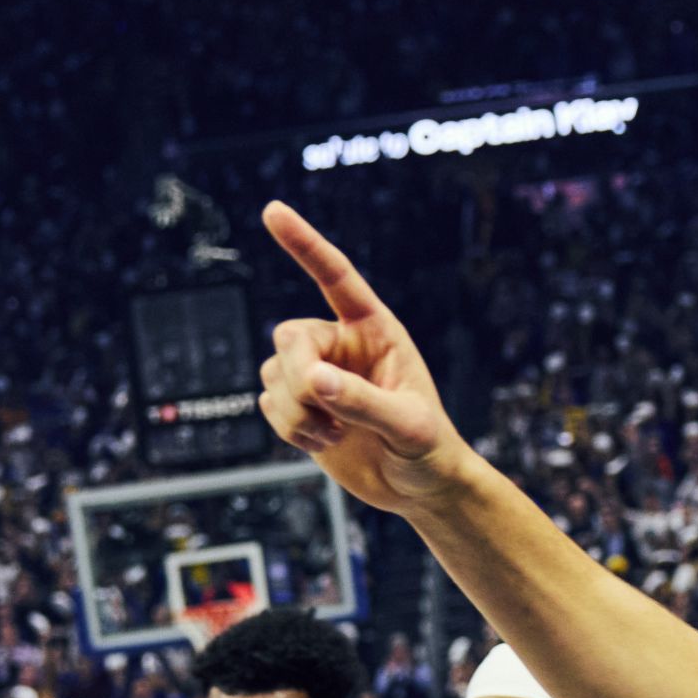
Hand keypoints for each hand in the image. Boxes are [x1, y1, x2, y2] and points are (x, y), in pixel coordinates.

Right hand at [256, 204, 473, 512]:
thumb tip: (316, 380)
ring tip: (335, 434)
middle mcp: (342, 345)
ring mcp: (318, 376)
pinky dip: (288, 429)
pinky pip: (269, 405)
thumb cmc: (428, 449)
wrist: (418, 488)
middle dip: (298, 375)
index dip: (304, 244)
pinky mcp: (301, 408)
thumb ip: (365, 401)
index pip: (335, 277)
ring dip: (296, 412)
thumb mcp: (408, 426)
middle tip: (325, 410)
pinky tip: (322, 443)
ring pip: (274, 374)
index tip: (272, 210)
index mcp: (375, 330)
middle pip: (290, 336)